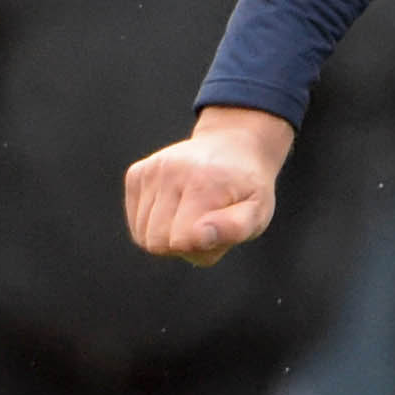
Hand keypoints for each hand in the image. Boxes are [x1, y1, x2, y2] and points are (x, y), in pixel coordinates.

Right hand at [124, 107, 292, 263]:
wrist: (232, 146)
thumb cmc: (247, 188)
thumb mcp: (258, 211)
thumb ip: (235, 228)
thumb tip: (202, 235)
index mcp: (202, 184)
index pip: (181, 242)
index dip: (202, 248)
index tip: (219, 231)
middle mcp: (170, 172)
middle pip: (156, 242)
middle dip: (181, 245)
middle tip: (205, 225)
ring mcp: (150, 171)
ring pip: (142, 235)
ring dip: (167, 236)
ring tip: (191, 215)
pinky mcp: (137, 173)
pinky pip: (135, 222)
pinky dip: (153, 224)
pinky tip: (176, 207)